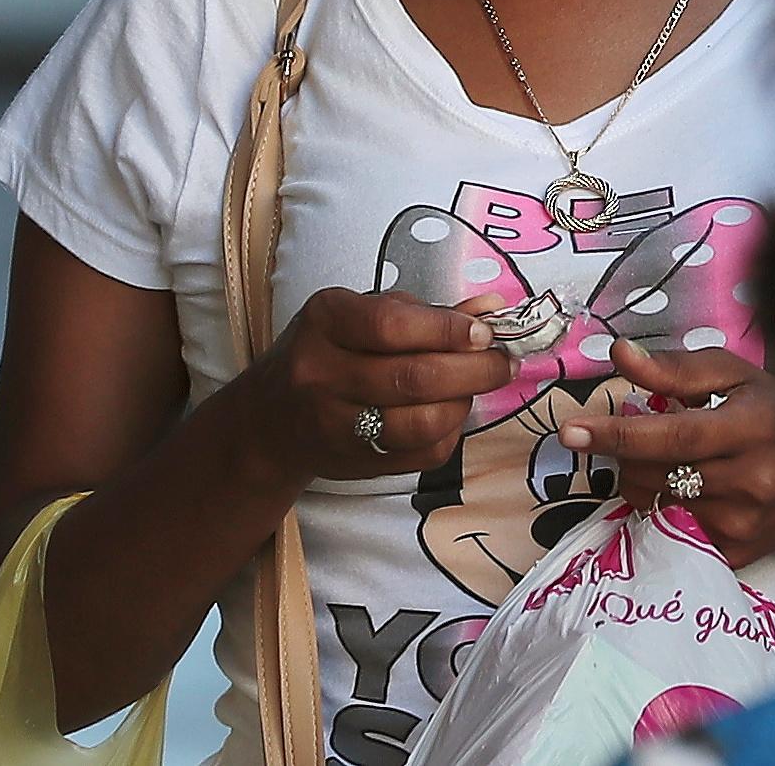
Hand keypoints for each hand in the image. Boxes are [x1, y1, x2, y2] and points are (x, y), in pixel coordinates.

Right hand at [240, 289, 515, 483]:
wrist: (270, 420)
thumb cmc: (331, 351)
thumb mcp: (364, 314)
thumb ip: (427, 313)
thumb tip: (492, 311)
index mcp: (326, 321)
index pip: (392, 325)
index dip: (448, 330)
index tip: (485, 332)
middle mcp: (321, 373)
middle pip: (413, 378)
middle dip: (474, 371)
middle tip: (504, 363)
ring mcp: (333, 424)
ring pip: (420, 423)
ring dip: (464, 404)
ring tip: (475, 387)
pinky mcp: (353, 464)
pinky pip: (421, 454)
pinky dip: (450, 433)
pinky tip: (451, 413)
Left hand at [562, 343, 774, 566]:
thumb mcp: (740, 379)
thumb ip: (678, 367)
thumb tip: (619, 354)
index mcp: (755, 426)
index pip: (673, 434)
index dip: (618, 433)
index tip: (571, 430)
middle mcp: (750, 480)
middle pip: (652, 472)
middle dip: (626, 451)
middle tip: (638, 433)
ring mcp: (740, 523)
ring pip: (652, 502)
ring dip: (639, 477)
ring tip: (667, 458)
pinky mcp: (729, 554)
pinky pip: (665, 529)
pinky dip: (658, 505)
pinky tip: (682, 487)